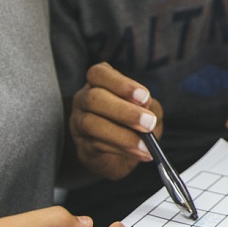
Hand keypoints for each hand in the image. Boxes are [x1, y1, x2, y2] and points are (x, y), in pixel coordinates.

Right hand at [68, 63, 163, 180]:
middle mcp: (84, 99)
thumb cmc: (136, 121)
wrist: (125, 152)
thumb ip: (147, 104)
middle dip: (124, 111)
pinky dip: (122, 149)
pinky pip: (96, 145)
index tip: (144, 97)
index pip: (99, 74)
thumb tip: (145, 104)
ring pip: (91, 124)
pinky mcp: (81, 145)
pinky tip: (140, 152)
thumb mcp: (147, 107)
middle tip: (149, 122)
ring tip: (146, 144)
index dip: (121, 84)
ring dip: (123, 135)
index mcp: (99, 82)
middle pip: (94, 98)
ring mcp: (78, 122)